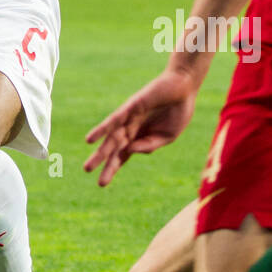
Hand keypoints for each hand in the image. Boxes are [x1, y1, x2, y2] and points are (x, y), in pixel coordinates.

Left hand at [84, 68, 198, 185]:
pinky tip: (89, 140)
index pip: (122, 156)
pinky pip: (113, 120)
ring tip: (88, 167)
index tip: (101, 183)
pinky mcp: (130, 108)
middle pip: (113, 149)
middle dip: (102, 162)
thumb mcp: (167, 136)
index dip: (112, 168)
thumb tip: (130, 151)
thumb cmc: (178, 111)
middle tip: (87, 171)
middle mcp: (131, 129)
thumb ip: (150, 145)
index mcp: (141, 138)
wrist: (184, 88)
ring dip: (99, 152)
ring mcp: (129, 119)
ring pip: (111, 138)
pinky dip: (101, 130)